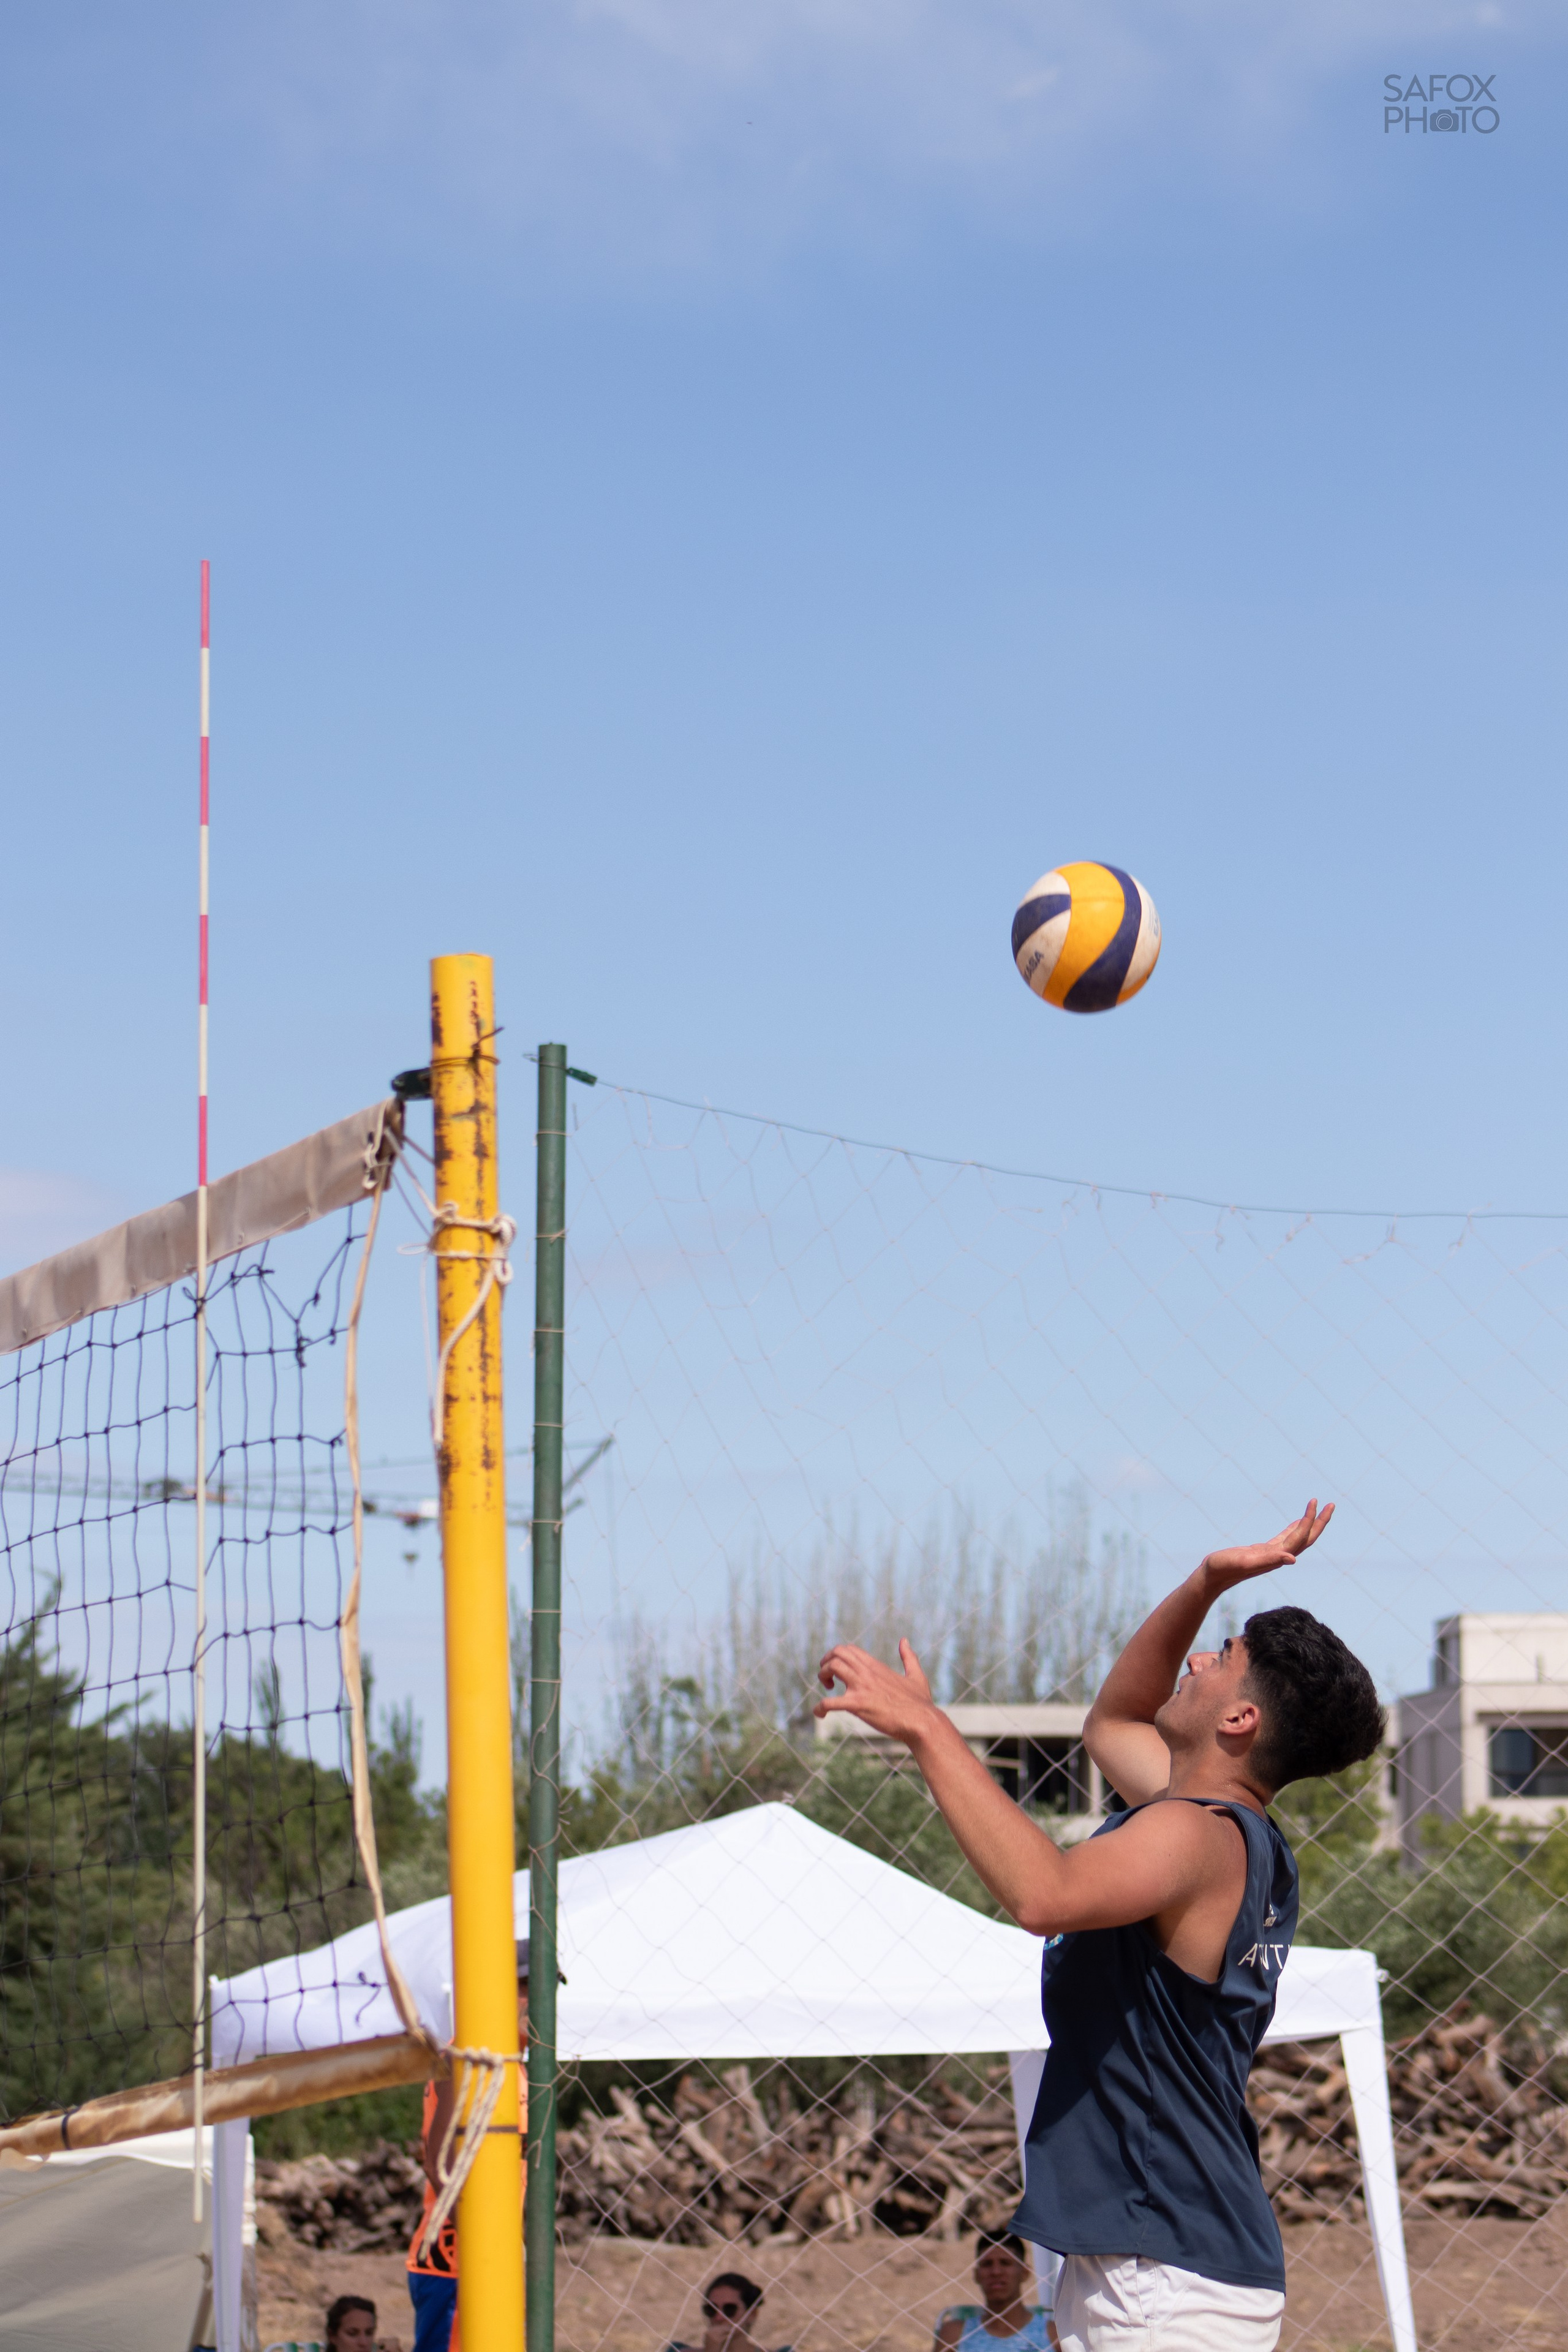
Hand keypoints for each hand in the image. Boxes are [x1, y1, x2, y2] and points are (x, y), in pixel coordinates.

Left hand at [815, 1637, 939, 1747]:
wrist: (922, 1722)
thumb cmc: (920, 1703)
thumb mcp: (916, 1675)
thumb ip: (909, 1657)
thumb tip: (904, 1641)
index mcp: (876, 1666)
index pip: (849, 1649)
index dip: (838, 1656)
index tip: (837, 1671)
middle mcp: (867, 1673)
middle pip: (837, 1653)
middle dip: (826, 1662)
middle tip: (827, 1678)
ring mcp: (861, 1687)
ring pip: (832, 1668)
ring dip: (822, 1676)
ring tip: (827, 1690)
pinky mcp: (858, 1705)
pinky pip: (830, 1702)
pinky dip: (819, 1707)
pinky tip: (819, 1714)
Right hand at [1200, 1498, 1333, 1593]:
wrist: (1212, 1578)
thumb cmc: (1224, 1569)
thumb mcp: (1245, 1562)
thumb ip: (1269, 1560)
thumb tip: (1293, 1559)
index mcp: (1277, 1557)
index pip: (1301, 1537)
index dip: (1309, 1520)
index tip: (1314, 1501)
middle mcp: (1278, 1557)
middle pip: (1306, 1538)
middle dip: (1320, 1522)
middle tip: (1332, 1504)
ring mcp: (1271, 1555)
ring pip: (1297, 1538)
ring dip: (1309, 1524)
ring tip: (1318, 1509)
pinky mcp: (1262, 1552)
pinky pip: (1284, 1539)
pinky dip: (1293, 1528)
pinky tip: (1296, 1522)